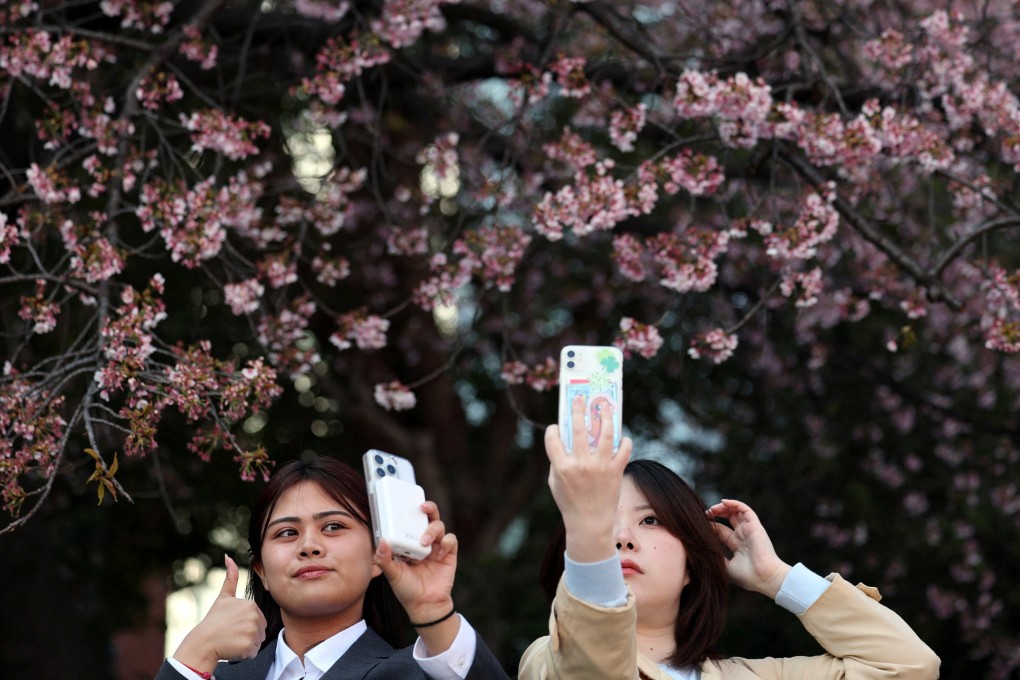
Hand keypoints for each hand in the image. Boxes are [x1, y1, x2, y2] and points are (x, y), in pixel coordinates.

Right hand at [172, 556, 266, 672]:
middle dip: (248, 634)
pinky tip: (233, 648)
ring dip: (247, 644)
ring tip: (232, 639)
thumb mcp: (224, 597)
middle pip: (260, 630)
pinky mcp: (249, 646)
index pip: (258, 620)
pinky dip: (245, 653)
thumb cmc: (213, 621)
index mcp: (251, 605)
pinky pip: (253, 652)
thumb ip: (230, 577)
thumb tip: (228, 556)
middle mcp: (254, 617)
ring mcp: (252, 631)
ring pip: (257, 641)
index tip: (232, 624)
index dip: (245, 624)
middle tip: (232, 633)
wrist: (203, 642)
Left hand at [373, 500, 456, 623]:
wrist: (425, 606)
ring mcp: (437, 547)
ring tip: (425, 542)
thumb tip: (382, 541)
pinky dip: (446, 542)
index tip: (404, 505)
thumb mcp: (392, 574)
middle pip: (429, 517)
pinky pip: (451, 540)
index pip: (410, 521)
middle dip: (428, 508)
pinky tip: (439, 553)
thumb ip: (385, 559)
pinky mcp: (449, 554)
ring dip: (432, 529)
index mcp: (409, 542)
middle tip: (422, 507)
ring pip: (439, 526)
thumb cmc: (407, 590)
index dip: (408, 512)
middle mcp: (424, 541)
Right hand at [546, 394, 632, 562]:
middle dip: (578, 409)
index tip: (557, 426)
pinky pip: (623, 450)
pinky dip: (625, 442)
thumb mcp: (555, 483)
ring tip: (605, 407)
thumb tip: (567, 437)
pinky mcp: (616, 471)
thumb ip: (558, 461)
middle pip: (579, 429)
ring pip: (605, 434)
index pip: (554, 438)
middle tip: (580, 397)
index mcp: (562, 467)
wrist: (590, 524)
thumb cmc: (570, 502)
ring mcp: (600, 467)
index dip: (554, 429)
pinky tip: (622, 437)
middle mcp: (581, 464)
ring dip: (605, 417)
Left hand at [706, 499, 790, 597]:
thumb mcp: (726, 567)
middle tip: (705, 513)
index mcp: (737, 545)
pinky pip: (745, 509)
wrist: (763, 578)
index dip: (711, 526)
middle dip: (717, 513)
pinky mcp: (755, 526)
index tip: (699, 525)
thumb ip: (716, 557)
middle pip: (728, 519)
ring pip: (736, 511)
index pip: (721, 531)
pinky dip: (735, 503)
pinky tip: (723, 502)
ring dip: (724, 507)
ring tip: (712, 509)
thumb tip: (702, 551)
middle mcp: (743, 536)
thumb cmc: (747, 576)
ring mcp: (749, 530)